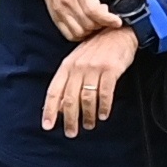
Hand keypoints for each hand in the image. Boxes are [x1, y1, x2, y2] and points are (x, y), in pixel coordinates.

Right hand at [30, 0, 139, 44]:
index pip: (95, 12)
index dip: (108, 20)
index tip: (117, 21)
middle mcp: (70, 2)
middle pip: (89, 24)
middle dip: (102, 25)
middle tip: (109, 20)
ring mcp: (62, 11)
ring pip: (80, 32)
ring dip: (91, 31)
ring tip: (98, 23)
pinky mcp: (56, 17)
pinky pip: (69, 34)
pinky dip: (80, 34)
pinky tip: (87, 26)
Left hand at [39, 23, 141, 137]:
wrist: (119, 33)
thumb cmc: (97, 50)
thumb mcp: (77, 62)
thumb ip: (68, 82)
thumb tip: (59, 107)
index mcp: (67, 66)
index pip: (54, 91)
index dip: (49, 110)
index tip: (47, 126)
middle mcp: (78, 67)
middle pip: (69, 99)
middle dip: (69, 119)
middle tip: (71, 133)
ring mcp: (94, 68)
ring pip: (86, 98)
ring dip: (87, 115)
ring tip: (89, 125)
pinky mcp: (110, 70)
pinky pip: (105, 93)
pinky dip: (104, 107)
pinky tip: (104, 115)